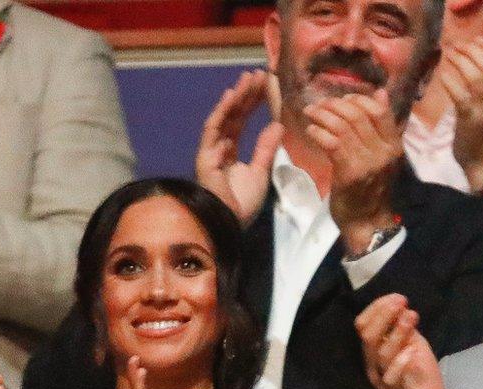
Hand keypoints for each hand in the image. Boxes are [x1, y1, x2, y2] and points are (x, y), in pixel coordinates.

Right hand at [196, 70, 283, 223]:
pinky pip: (213, 130)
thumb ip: (266, 148)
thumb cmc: (242, 203)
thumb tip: (278, 124)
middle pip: (232, 115)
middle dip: (244, 94)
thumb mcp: (261, 171)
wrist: (230, 221)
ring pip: (223, 117)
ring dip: (235, 97)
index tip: (263, 86)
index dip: (251, 103)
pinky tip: (232, 96)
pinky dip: (222, 112)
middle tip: (257, 74)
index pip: (240, 121)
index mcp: (230, 152)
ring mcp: (210, 150)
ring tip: (248, 79)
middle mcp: (218, 148)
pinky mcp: (205, 156)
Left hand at [304, 90, 400, 250]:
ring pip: (342, 127)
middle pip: (357, 115)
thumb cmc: (372, 188)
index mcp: (394, 145)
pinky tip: (311, 131)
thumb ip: (381, 127)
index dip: (358, 99)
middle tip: (319, 105)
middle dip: (334, 105)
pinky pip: (332, 143)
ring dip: (322, 115)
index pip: (379, 111)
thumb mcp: (382, 155)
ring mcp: (367, 163)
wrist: (368, 221)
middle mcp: (383, 152)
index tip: (342, 99)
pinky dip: (318, 133)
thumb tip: (380, 93)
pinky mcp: (349, 173)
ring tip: (310, 113)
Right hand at [356, 294, 449, 388]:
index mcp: (375, 353)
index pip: (364, 326)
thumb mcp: (414, 350)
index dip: (378, 308)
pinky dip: (401, 364)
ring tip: (411, 317)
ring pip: (380, 355)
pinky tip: (412, 351)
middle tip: (401, 302)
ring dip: (396, 333)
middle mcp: (373, 367)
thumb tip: (403, 307)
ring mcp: (383, 384)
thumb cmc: (419, 383)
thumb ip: (406, 332)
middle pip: (367, 338)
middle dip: (383, 315)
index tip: (398, 297)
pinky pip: (392, 381)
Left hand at [440, 37, 482, 189]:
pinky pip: (459, 92)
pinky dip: (450, 79)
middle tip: (456, 45)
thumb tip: (480, 56)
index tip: (475, 39)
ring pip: (474, 74)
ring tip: (448, 54)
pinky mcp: (470, 117)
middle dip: (470, 49)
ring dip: (459, 60)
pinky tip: (442, 74)